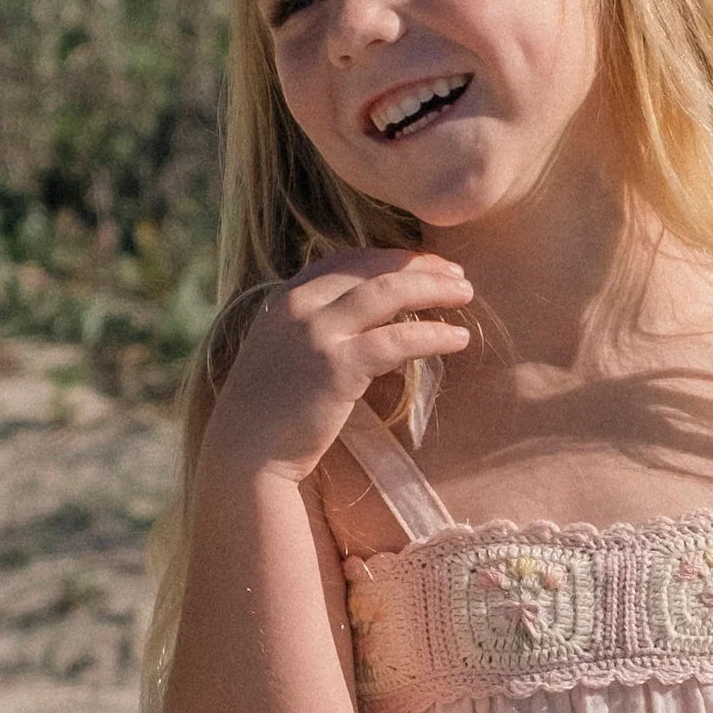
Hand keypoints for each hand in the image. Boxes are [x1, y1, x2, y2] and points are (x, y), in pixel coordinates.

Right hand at [202, 249, 475, 488]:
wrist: (246, 454)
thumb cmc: (269, 415)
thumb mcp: (282, 354)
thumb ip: (314, 332)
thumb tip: (360, 327)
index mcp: (286, 300)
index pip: (344, 261)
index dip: (387, 258)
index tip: (419, 263)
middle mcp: (299, 306)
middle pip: (370, 269)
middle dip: (418, 265)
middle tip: (456, 272)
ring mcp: (317, 333)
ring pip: (388, 293)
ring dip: (433, 288)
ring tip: (466, 293)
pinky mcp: (337, 366)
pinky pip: (397, 340)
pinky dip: (433, 335)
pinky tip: (458, 338)